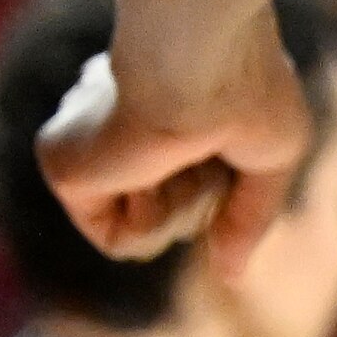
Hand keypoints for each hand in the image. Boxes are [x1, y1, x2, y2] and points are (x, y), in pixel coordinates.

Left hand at [41, 25, 314, 272]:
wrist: (201, 61)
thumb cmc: (249, 86)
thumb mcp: (274, 155)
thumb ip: (248, 217)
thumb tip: (230, 275)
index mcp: (153, 97)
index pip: (179, 167)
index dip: (218, 172)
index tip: (225, 132)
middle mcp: (112, 115)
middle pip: (168, 198)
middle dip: (203, 189)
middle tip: (207, 141)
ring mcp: (87, 142)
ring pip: (146, 221)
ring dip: (182, 202)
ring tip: (180, 150)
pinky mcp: (62, 166)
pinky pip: (119, 239)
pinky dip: (151, 220)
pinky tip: (151, 168)